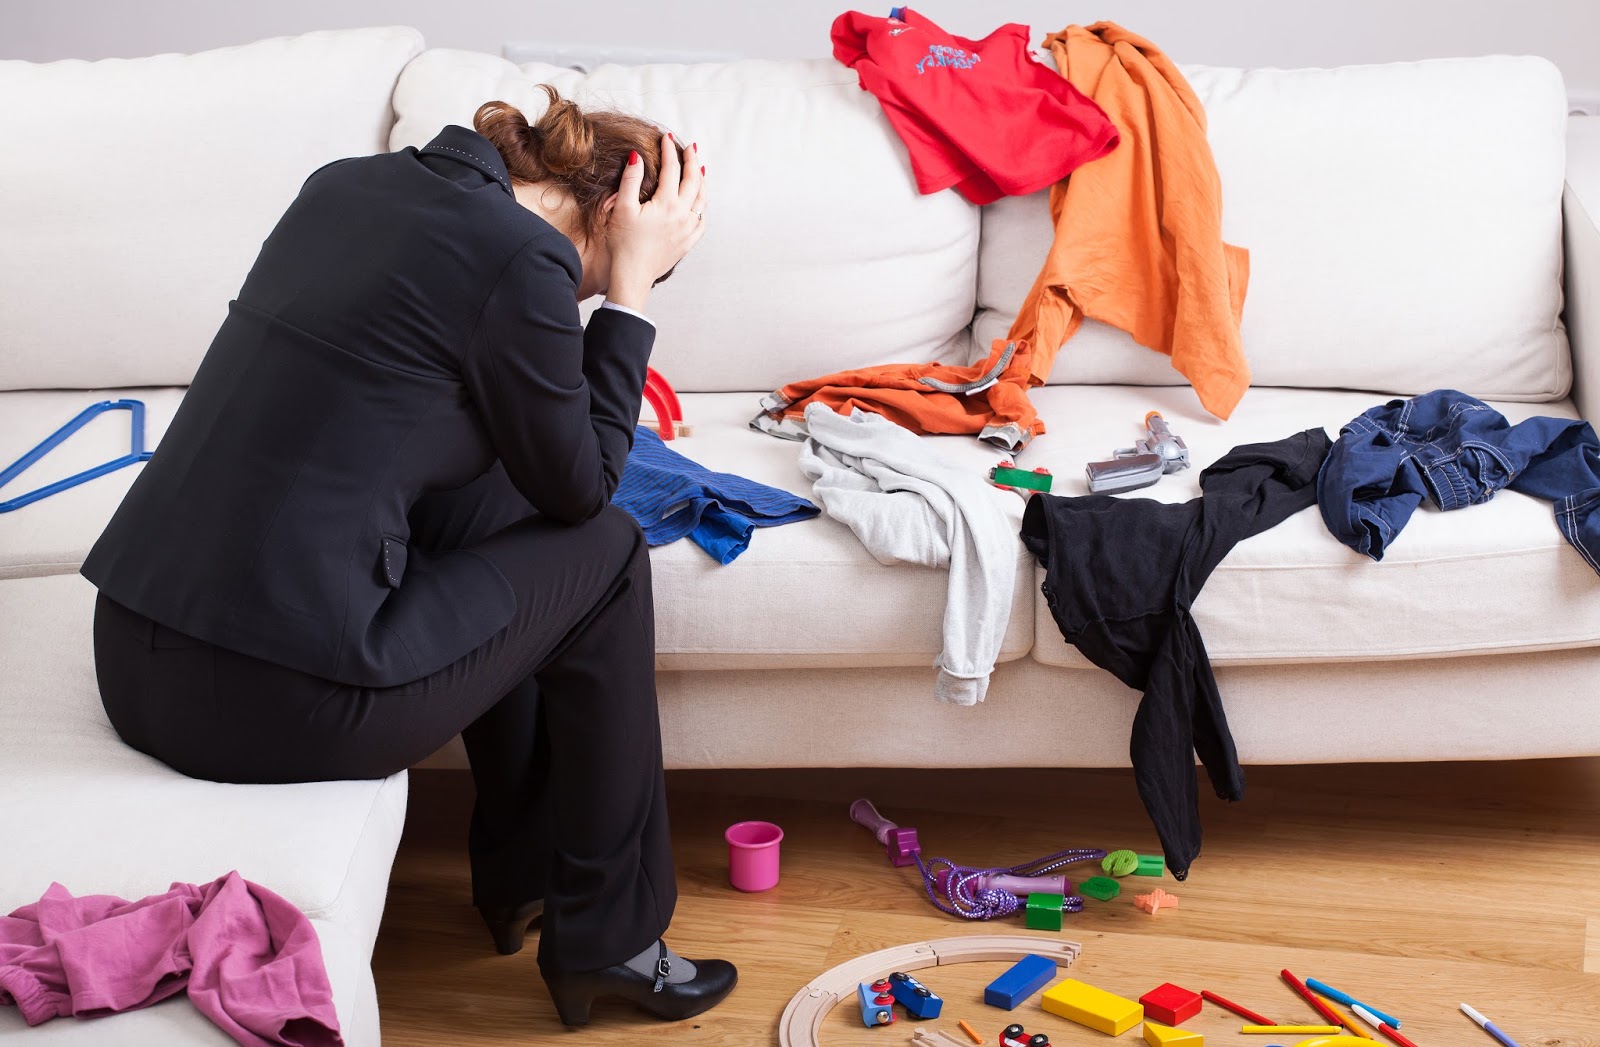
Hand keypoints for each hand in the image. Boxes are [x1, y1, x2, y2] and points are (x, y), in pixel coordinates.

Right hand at [605, 135, 705, 309]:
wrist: (632, 275)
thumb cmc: (623, 243)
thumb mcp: (622, 208)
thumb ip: (630, 180)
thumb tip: (637, 156)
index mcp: (666, 204)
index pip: (672, 169)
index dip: (669, 150)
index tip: (666, 137)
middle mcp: (682, 215)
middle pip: (694, 181)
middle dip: (692, 161)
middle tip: (690, 147)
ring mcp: (688, 230)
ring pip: (702, 200)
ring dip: (701, 181)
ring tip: (699, 169)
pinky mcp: (688, 243)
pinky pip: (702, 220)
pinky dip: (702, 207)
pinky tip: (699, 203)